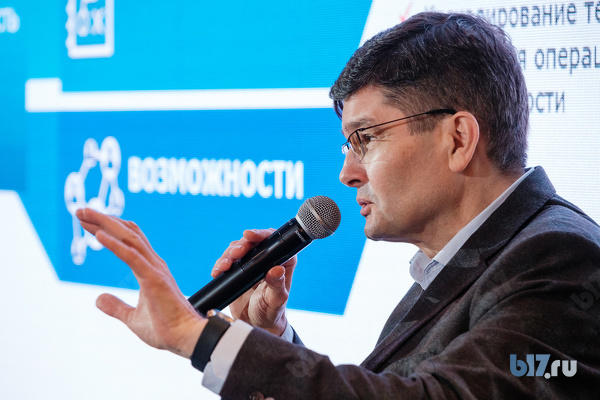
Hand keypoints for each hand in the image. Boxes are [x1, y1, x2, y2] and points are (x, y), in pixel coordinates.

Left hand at [76, 208, 205, 358]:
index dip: (108, 228)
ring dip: (106, 224)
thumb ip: (116, 306)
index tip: (87, 223)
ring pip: (129, 238)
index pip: (128, 240)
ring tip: (84, 215)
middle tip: (80, 211)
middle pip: (127, 232)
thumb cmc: (165, 329)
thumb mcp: (132, 318)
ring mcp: (155, 269)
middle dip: (103, 220)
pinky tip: (99, 236)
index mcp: (150, 269)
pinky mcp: (154, 279)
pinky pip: (132, 257)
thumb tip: (98, 298)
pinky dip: (115, 244)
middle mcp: (154, 263)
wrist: (185, 339)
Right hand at [212, 229, 296, 336]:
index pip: (274, 241)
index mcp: (283, 262)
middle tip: (235, 254)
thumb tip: (277, 270)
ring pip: (238, 249)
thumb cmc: (271, 313)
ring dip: (228, 255)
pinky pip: (228, 261)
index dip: (261, 234)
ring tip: (223, 267)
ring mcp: (251, 264)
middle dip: (241, 245)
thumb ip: (277, 286)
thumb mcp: (275, 301)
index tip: (249, 235)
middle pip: (252, 242)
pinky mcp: (238, 271)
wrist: (256, 325)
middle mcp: (267, 259)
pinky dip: (221, 264)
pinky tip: (217, 271)